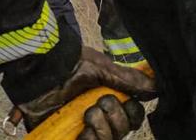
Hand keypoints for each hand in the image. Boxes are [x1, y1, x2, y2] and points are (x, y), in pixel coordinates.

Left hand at [19, 47, 155, 135]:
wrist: (40, 68)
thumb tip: (155, 86)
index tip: (118, 100)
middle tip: (97, 104)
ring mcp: (80, 127)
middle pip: (120, 133)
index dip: (130, 114)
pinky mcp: (63, 135)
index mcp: (107, 99)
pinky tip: (83, 133)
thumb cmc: (69, 63)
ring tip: (87, 116)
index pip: (131, 118)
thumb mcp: (101, 68)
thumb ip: (128, 79)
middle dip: (113, 121)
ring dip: (101, 131)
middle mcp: (96, 115)